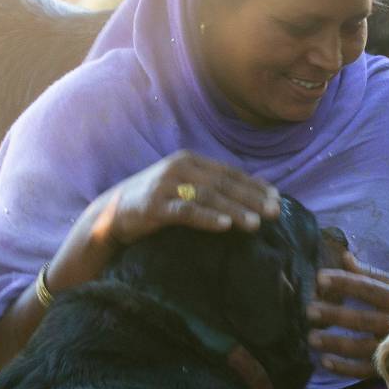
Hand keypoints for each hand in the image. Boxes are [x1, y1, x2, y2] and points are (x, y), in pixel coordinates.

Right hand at [46, 151, 278, 295]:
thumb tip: (254, 191)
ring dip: (234, 210)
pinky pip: (185, 211)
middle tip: (274, 214)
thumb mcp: (185, 189)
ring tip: (256, 224)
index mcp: (191, 161)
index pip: (230, 173)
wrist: (110, 214)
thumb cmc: (155, 203)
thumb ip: (213, 188)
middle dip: (251, 198)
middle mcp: (180, 167)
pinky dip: (207, 218)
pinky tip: (225, 226)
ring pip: (208, 197)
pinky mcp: (154, 205)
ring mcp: (166, 185)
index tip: (278, 200)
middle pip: (223, 183)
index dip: (255, 186)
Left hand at [307, 252, 388, 378]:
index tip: (320, 278)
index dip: (345, 283)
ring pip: (362, 347)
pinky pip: (367, 371)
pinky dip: (346, 368)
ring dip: (336, 343)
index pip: (369, 288)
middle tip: (309, 310)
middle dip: (335, 314)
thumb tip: (344, 257)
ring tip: (312, 338)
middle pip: (362, 319)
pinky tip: (325, 362)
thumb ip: (373, 274)